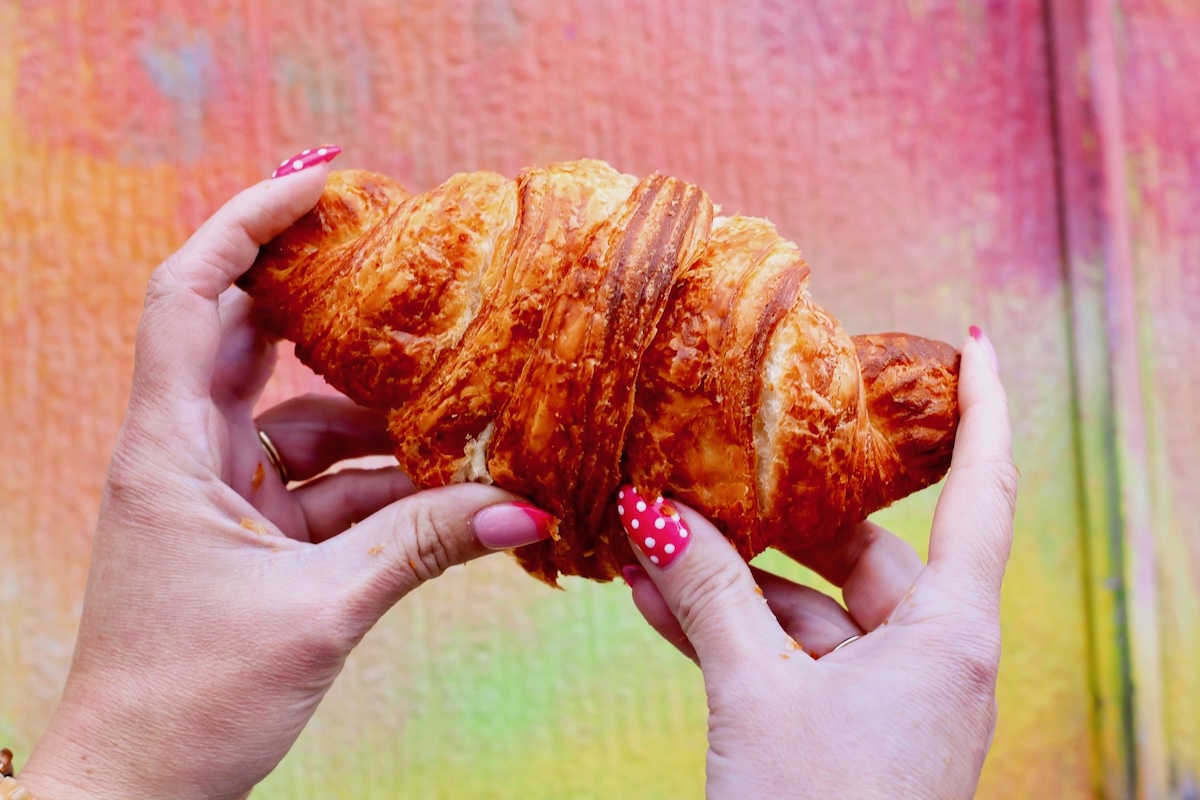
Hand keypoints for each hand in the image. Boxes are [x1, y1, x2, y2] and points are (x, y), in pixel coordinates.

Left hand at [19, 159, 551, 799]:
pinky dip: (387, 487)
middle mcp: (190, 456)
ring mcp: (225, 497)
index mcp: (170, 450)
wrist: (135, 792)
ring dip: (385, 425)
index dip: (246, 224)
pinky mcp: (257, 540)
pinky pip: (330, 489)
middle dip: (335, 312)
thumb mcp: (318, 613)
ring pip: (311, 425)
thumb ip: (423, 549)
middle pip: (256, 342)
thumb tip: (524, 510)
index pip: (192, 296)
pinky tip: (454, 495)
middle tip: (415, 277)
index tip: (320, 182)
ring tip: (466, 418)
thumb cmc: (188, 704)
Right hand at [619, 330, 1014, 798]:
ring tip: (649, 534)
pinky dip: (728, 629)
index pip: (983, 492)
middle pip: (860, 549)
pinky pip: (784, 656)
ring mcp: (886, 696)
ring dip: (730, 578)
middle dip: (775, 513)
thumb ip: (707, 594)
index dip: (985, 408)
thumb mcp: (755, 695)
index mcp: (948, 634)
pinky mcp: (843, 730)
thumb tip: (650, 513)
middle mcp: (929, 656)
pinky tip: (655, 600)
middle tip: (711, 460)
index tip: (968, 341)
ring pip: (806, 608)